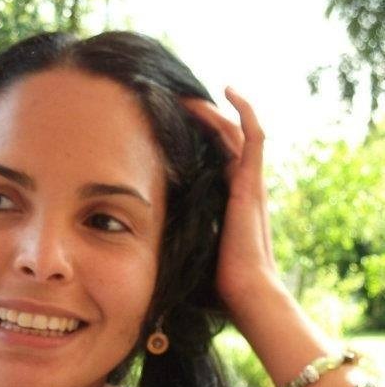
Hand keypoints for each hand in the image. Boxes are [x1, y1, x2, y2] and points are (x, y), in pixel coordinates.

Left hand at [182, 88, 280, 326]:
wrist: (244, 294)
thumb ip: (169, 248)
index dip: (194, 144)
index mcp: (226, 204)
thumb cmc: (217, 287)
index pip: (212, 162)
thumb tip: (133, 259)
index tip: (167, 131)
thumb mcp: (186, 258)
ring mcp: (249, 184)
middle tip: (173, 105)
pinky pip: (253, 136)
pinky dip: (244, 111)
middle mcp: (241, 189)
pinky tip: (228, 91)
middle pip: (223, 143)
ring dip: (213, 112)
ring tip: (187, 96)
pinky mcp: (252, 184)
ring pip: (235, 134)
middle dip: (200, 122)